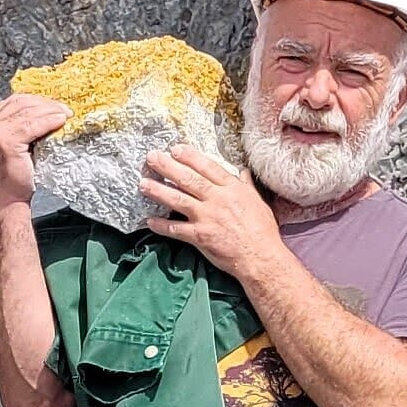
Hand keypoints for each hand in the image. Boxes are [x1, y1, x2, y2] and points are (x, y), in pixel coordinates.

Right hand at [0, 94, 68, 208]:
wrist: (9, 198)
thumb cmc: (16, 175)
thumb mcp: (16, 144)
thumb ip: (22, 127)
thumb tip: (45, 111)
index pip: (15, 102)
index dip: (37, 100)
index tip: (55, 105)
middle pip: (22, 104)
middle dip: (46, 104)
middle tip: (64, 109)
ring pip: (28, 113)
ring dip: (50, 111)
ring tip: (66, 115)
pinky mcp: (7, 143)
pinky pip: (33, 126)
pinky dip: (49, 121)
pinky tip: (60, 122)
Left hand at [142, 144, 282, 275]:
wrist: (261, 256)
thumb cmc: (262, 231)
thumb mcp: (258, 202)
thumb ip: (246, 185)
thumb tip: (242, 171)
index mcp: (232, 189)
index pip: (207, 167)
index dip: (189, 157)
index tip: (175, 149)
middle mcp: (217, 199)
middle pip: (188, 179)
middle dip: (167, 167)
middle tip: (152, 158)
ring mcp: (207, 217)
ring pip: (178, 199)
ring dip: (158, 191)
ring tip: (143, 183)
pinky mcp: (200, 236)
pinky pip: (176, 229)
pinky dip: (162, 225)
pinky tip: (149, 221)